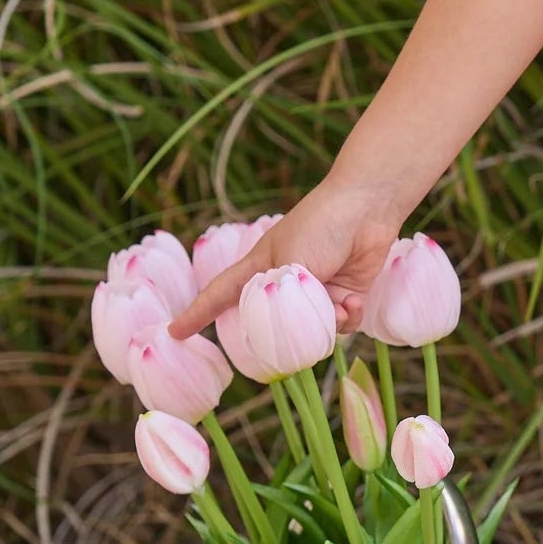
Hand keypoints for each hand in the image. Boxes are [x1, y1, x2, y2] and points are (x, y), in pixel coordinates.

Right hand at [167, 174, 404, 340]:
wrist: (368, 209)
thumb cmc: (320, 225)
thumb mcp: (290, 259)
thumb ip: (282, 297)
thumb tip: (293, 332)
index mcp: (259, 268)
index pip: (219, 295)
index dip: (197, 314)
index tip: (173, 332)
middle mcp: (284, 285)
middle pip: (270, 325)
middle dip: (284, 333)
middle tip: (297, 325)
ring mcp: (315, 293)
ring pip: (311, 331)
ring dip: (325, 321)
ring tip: (337, 299)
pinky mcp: (344, 297)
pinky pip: (340, 326)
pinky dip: (347, 316)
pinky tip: (353, 298)